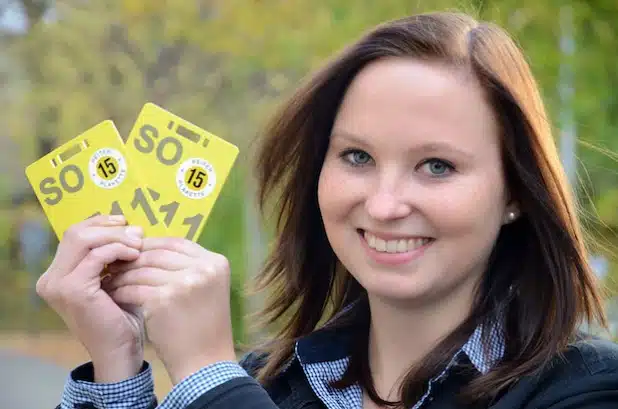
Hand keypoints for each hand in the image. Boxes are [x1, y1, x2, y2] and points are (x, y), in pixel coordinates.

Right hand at [36, 215, 145, 382]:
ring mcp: (57, 285)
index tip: (127, 223)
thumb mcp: (114, 279)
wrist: (120, 351)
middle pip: (76, 232)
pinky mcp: (72, 289)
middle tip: (137, 232)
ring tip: (139, 242)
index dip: (100, 223)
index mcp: (57, 275)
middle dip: (110, 227)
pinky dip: (118, 250)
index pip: (75, 235)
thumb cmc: (122, 316)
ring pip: (84, 239)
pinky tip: (135, 254)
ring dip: (116, 237)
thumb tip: (132, 227)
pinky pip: (96, 256)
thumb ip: (113, 255)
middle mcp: (50, 279)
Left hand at [105, 237, 235, 383]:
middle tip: (113, 262)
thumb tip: (151, 248)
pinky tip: (113, 294)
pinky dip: (121, 291)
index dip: (151, 245)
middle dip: (133, 258)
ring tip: (110, 279)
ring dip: (123, 274)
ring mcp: (185, 282)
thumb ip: (187, 266)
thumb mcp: (206, 288)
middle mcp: (203, 268)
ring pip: (142, 270)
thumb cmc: (204, 326)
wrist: (206, 362)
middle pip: (158, 253)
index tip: (133, 251)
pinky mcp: (164, 299)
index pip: (177, 242)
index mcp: (216, 262)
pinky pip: (134, 288)